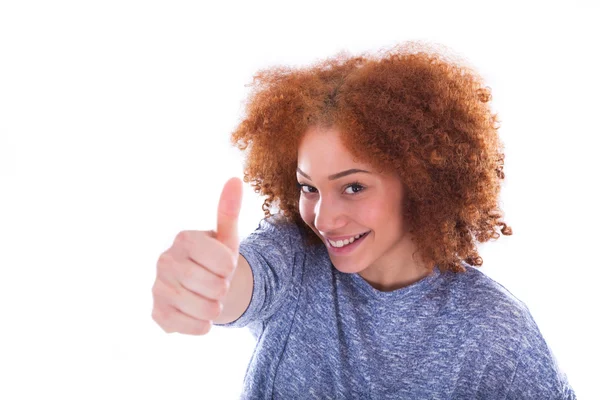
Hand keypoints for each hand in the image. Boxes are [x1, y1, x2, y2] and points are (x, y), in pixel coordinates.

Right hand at [151, 177, 242, 334]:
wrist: (201, 290)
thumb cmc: (215, 261)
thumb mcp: (226, 237)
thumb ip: (229, 211)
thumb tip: (235, 179)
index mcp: (183, 239)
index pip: (225, 262)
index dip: (230, 267)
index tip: (222, 265)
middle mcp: (165, 261)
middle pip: (216, 287)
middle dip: (224, 289)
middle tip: (215, 283)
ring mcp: (158, 288)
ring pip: (206, 309)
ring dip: (216, 308)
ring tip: (208, 297)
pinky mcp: (157, 314)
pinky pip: (193, 327)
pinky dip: (204, 325)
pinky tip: (198, 314)